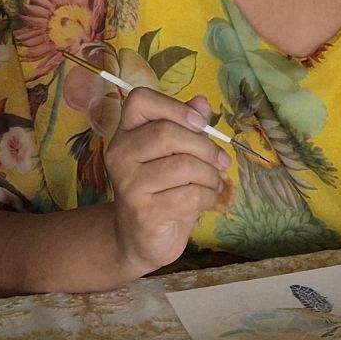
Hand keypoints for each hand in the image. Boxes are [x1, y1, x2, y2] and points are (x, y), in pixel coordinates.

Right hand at [104, 88, 227, 279]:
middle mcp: (120, 155)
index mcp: (126, 133)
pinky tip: (205, 200)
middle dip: (205, 147)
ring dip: (210, 175)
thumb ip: (187, 127)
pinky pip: (190, 195)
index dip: (175, 106)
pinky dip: (208, 196)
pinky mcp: (143, 212)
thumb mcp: (176, 154)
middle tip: (221, 161)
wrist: (141, 239)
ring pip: (183, 166)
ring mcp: (128, 185)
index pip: (140, 100)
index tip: (200, 124)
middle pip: (167, 133)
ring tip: (212, 183)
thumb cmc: (163, 190)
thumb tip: (202, 102)